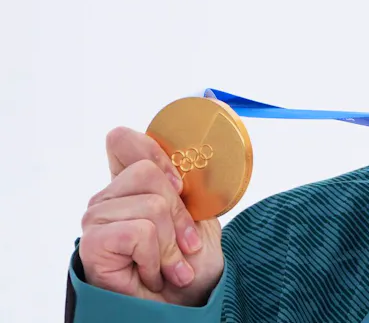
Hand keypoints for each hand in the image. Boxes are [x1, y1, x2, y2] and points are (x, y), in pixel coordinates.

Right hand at [78, 127, 224, 305]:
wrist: (184, 307)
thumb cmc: (190, 263)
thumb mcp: (198, 215)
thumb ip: (184, 185)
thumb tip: (181, 161)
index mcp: (129, 186)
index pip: (122, 141)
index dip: (154, 153)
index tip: (180, 186)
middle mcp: (106, 199)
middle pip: (149, 173)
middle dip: (179, 214)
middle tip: (183, 246)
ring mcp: (95, 221)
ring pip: (152, 205)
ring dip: (171, 243)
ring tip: (168, 266)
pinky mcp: (91, 244)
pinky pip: (139, 232)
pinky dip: (155, 256)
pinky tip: (151, 274)